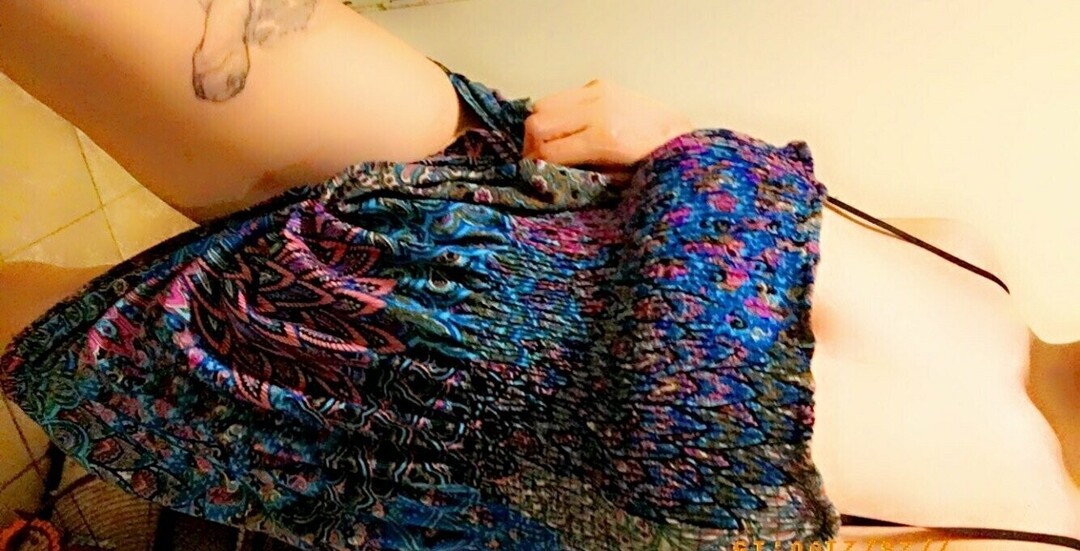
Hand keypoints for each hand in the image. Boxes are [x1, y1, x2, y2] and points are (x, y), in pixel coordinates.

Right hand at [522, 78, 692, 172]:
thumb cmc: (648, 162)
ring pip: (544, 105)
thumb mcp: (613, 177)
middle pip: (539, 122)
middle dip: (530, 144)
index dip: (535, 164)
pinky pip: (562, 96)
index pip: (549, 151)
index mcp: (603, 138)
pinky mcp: (599, 84)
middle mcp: (597, 110)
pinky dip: (556, 112)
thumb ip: (577, 170)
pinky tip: (564, 126)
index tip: (531, 172)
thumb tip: (544, 168)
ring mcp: (598, 92)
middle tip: (534, 158)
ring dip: (539, 126)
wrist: (675, 133)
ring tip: (545, 142)